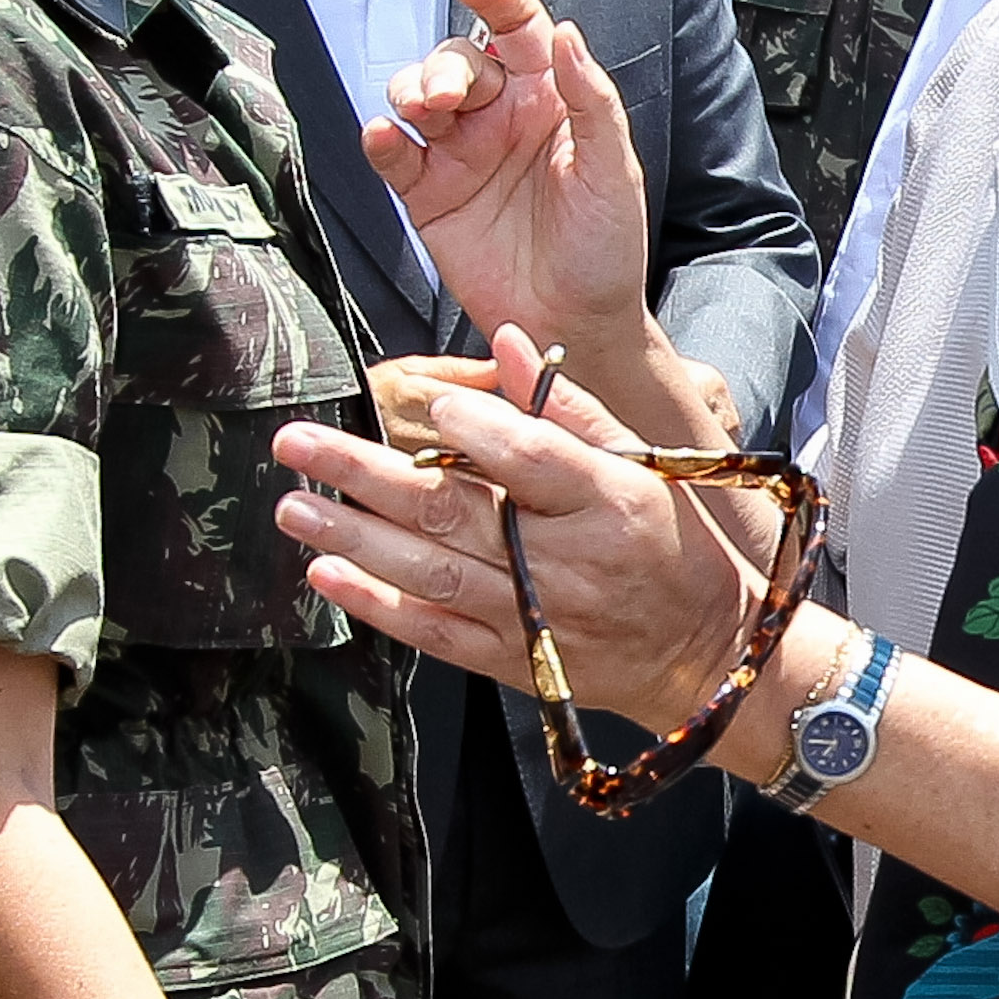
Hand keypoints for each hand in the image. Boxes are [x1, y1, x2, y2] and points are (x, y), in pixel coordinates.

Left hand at [278, 325, 752, 732]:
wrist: (703, 652)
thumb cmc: (669, 542)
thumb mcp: (643, 463)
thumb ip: (568, 406)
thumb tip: (507, 339)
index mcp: (608, 501)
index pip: (536, 461)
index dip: (481, 430)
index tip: (426, 401)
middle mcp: (568, 562)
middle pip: (457, 514)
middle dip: (368, 478)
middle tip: (301, 445)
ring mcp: (535, 617)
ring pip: (432, 574)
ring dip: (355, 539)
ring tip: (295, 507)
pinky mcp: (514, 659)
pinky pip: (436, 633)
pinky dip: (378, 606)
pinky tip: (327, 576)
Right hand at [368, 0, 651, 359]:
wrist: (572, 323)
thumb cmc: (605, 249)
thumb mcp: (613, 171)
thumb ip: (591, 100)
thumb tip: (566, 33)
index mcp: (549, 100)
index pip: (518, 31)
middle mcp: (500, 118)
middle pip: (458, 61)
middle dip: (445, 65)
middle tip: (448, 94)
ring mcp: (460, 154)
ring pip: (418, 97)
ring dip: (410, 90)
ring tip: (420, 109)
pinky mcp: (427, 195)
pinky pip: (395, 156)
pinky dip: (382, 141)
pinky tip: (385, 137)